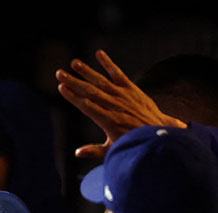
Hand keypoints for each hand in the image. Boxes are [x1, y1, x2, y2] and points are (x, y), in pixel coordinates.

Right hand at [56, 49, 185, 158]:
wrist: (157, 133)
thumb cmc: (133, 143)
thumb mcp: (113, 150)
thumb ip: (94, 151)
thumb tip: (77, 153)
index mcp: (107, 120)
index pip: (86, 105)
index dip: (73, 96)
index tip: (61, 87)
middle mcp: (114, 105)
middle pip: (89, 91)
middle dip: (73, 81)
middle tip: (59, 73)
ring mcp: (123, 95)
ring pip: (101, 81)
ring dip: (86, 71)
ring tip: (74, 63)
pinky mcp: (131, 89)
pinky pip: (118, 73)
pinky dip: (108, 63)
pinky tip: (99, 53)